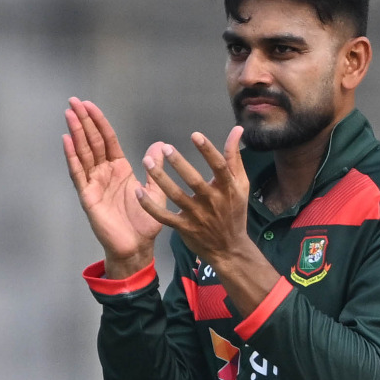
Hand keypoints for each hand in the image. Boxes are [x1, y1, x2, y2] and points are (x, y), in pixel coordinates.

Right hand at [63, 98, 161, 275]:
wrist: (136, 247)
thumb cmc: (144, 224)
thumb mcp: (155, 191)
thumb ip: (156, 168)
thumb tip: (161, 146)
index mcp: (119, 169)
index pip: (107, 139)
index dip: (99, 121)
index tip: (90, 104)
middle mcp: (104, 173)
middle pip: (92, 141)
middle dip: (83, 120)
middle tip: (74, 100)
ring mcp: (94, 183)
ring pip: (83, 153)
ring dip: (76, 133)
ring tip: (69, 113)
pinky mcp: (88, 196)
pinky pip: (78, 173)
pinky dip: (72, 156)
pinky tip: (67, 140)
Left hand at [136, 128, 255, 270]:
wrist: (229, 249)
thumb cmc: (235, 212)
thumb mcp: (241, 185)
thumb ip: (234, 157)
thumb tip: (237, 130)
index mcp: (227, 188)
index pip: (218, 166)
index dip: (207, 150)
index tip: (195, 135)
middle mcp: (212, 201)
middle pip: (194, 181)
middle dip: (179, 164)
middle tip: (165, 148)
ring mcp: (197, 215)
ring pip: (176, 195)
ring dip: (160, 178)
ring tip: (147, 162)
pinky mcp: (184, 227)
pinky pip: (164, 216)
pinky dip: (150, 206)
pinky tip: (138, 191)